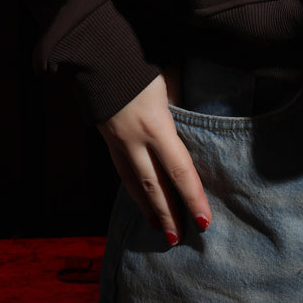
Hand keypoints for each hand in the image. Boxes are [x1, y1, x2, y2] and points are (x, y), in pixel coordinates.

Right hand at [97, 73, 211, 244]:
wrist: (99, 64)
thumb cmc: (140, 71)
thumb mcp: (168, 84)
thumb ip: (180, 106)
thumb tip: (193, 121)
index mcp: (156, 128)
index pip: (179, 171)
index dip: (192, 198)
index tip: (203, 220)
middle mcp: (137, 142)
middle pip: (155, 187)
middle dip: (169, 214)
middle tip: (180, 239)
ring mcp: (120, 145)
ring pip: (136, 185)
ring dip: (150, 209)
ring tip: (162, 229)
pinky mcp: (109, 143)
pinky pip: (123, 174)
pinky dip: (133, 192)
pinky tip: (140, 200)